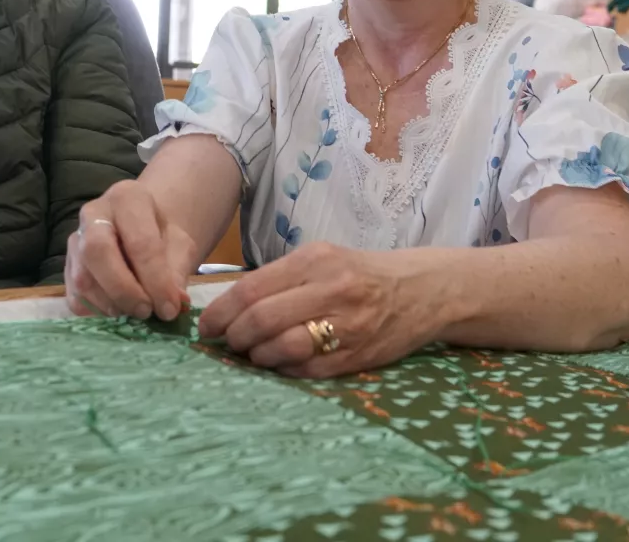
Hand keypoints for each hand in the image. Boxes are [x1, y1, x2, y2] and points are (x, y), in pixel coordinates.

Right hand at [65, 180, 199, 321]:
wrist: (142, 230)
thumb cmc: (162, 235)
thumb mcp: (180, 245)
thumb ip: (177, 271)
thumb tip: (175, 302)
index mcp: (127, 198)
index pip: (140, 242)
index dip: (156, 280)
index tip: (170, 308)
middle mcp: (93, 213)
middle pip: (97, 251)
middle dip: (124, 289)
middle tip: (146, 311)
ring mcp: (74, 239)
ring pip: (82, 277)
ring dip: (111, 303)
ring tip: (135, 313)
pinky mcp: (66, 266)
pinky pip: (74, 295)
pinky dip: (96, 311)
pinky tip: (119, 311)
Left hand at [198, 241, 442, 378]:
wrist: (420, 291)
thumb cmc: (359, 272)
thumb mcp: (321, 258)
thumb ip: (280, 278)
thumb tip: (229, 306)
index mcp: (315, 261)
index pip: (252, 289)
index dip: (222, 312)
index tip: (207, 326)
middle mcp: (330, 290)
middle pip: (262, 320)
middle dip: (235, 336)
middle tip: (228, 342)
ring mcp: (346, 326)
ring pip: (282, 348)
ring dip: (257, 356)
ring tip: (252, 353)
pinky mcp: (357, 357)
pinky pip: (307, 369)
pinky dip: (284, 369)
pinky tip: (279, 363)